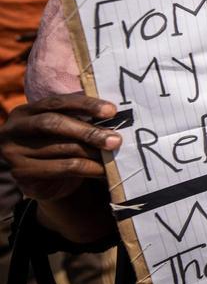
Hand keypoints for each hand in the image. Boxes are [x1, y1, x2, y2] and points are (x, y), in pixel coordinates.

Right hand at [0, 94, 121, 201]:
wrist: (39, 180)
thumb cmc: (55, 146)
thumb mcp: (61, 129)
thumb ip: (77, 119)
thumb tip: (113, 114)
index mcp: (26, 111)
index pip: (57, 102)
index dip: (85, 104)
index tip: (111, 111)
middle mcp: (15, 128)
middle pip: (54, 124)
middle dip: (88, 131)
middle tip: (115, 139)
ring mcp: (14, 151)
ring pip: (62, 148)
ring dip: (93, 151)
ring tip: (113, 153)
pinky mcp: (22, 172)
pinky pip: (63, 168)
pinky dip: (88, 168)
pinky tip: (104, 170)